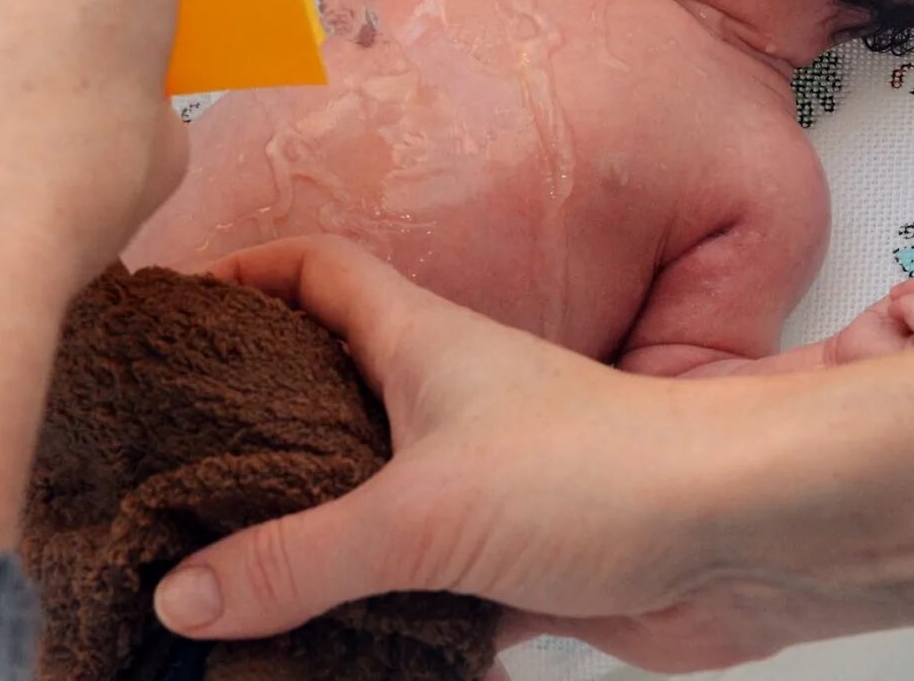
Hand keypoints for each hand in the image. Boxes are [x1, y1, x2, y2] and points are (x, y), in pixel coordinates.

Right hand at [150, 237, 812, 672]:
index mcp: (418, 341)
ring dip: (309, 534)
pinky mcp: (510, 560)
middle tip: (172, 460)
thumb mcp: (420, 508)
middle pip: (329, 388)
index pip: (316, 271)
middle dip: (254, 420)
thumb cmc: (601, 469)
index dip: (248, 273)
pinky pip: (417, 587)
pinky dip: (372, 616)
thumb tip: (181, 593)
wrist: (741, 539)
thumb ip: (297, 556)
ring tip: (217, 572)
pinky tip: (321, 651)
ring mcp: (478, 481)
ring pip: (369, 498)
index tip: (178, 305)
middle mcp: (443, 402)